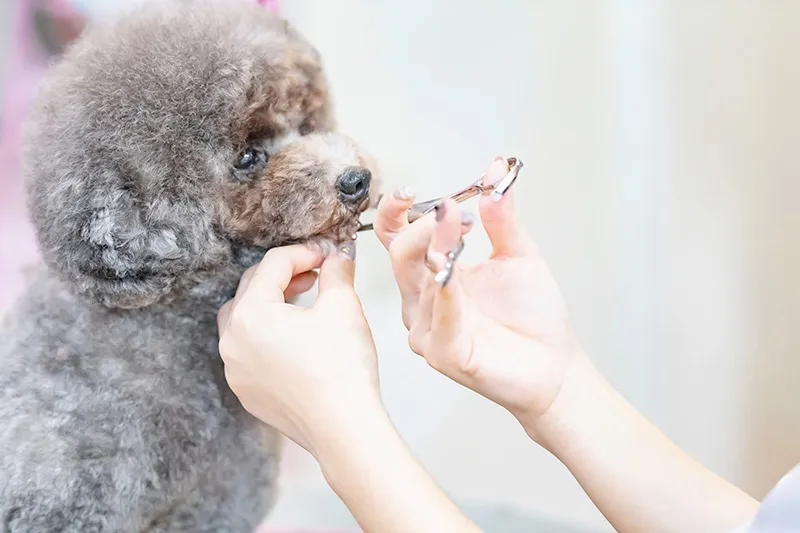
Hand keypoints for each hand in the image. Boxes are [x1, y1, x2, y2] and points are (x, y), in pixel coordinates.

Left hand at [217, 242, 381, 455]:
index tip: (327, 256)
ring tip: (301, 305)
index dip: (304, 253)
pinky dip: (267, 337)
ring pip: (244, 322)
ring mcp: (235, 369)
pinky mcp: (246, 391)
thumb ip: (336, 272)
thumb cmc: (341, 366)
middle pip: (252, 290)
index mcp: (250, 313)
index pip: (273, 265)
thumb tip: (337, 258)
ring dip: (270, 305)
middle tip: (315, 274)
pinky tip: (296, 341)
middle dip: (284, 277)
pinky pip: (249, 352)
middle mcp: (231, 340)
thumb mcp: (343, 306)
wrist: (343, 426)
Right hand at [374, 158, 586, 431]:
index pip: (395, 238)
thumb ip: (502, 216)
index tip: (408, 191)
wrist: (555, 364)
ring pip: (416, 281)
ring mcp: (428, 329)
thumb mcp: (518, 254)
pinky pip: (437, 319)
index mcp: (433, 272)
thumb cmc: (532, 316)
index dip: (393, 213)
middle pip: (400, 255)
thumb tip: (496, 171)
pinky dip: (444, 294)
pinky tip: (451, 273)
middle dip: (422, 226)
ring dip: (436, 248)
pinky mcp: (444, 354)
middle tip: (454, 210)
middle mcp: (422, 300)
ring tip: (463, 229)